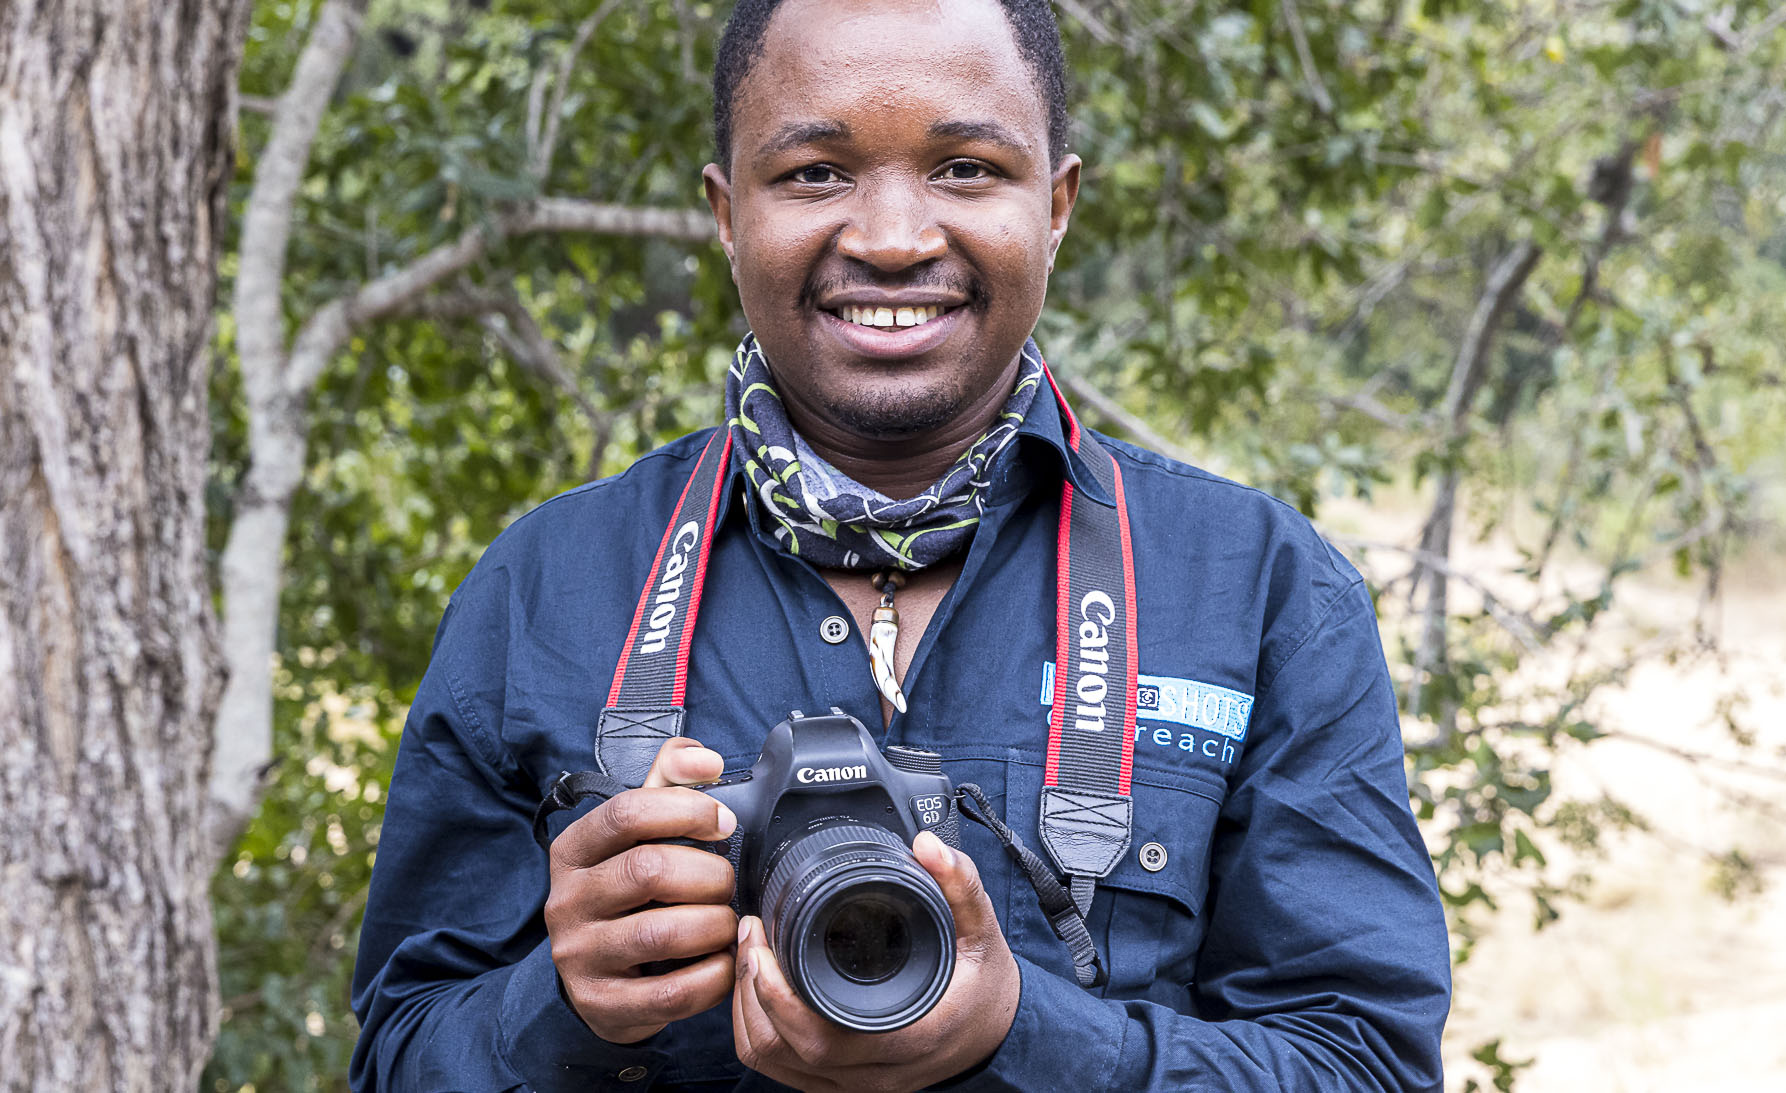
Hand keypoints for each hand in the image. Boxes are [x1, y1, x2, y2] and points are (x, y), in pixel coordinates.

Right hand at [545, 738, 738, 1043]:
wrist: (594, 979)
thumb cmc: (627, 894)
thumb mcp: (636, 835)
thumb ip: (667, 782)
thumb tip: (704, 758)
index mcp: (574, 850)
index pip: (626, 812)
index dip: (685, 810)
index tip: (723, 822)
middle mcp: (567, 900)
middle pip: (649, 870)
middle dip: (708, 874)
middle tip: (727, 882)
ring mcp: (580, 955)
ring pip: (662, 932)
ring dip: (714, 924)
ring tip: (726, 922)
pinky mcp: (602, 1004)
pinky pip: (672, 992)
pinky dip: (713, 976)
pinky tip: (723, 963)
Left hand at [731, 830, 1020, 1092]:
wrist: (996, 1034)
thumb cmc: (984, 988)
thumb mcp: (982, 931)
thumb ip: (959, 885)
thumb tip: (928, 845)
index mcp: (906, 1038)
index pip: (822, 1038)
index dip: (776, 996)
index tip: (763, 942)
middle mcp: (875, 1072)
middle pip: (782, 1052)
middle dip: (750, 989)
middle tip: (750, 933)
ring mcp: (855, 1084)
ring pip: (772, 1064)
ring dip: (748, 1011)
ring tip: (749, 955)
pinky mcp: (841, 1083)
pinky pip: (780, 1069)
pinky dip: (758, 1030)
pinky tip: (759, 989)